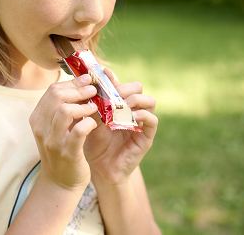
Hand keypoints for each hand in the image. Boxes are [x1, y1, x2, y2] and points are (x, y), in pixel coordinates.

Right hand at [29, 74, 100, 189]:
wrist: (60, 182)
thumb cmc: (63, 149)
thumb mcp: (57, 127)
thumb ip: (63, 107)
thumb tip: (80, 83)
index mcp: (37, 118)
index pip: (52, 90)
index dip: (72, 82)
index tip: (87, 81)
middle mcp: (41, 127)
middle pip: (57, 96)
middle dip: (79, 90)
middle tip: (93, 91)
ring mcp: (53, 141)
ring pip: (64, 110)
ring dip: (83, 106)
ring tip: (94, 108)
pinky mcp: (67, 152)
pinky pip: (78, 131)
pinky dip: (88, 123)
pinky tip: (94, 124)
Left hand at [83, 68, 157, 184]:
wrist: (99, 168)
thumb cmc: (93, 143)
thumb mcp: (92, 119)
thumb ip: (94, 102)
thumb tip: (91, 81)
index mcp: (119, 104)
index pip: (122, 83)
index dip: (114, 78)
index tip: (102, 74)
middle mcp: (132, 111)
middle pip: (138, 88)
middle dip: (125, 88)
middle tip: (112, 94)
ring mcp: (141, 123)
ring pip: (149, 101)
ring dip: (135, 99)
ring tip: (121, 105)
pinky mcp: (147, 137)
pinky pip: (152, 120)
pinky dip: (142, 115)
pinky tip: (129, 117)